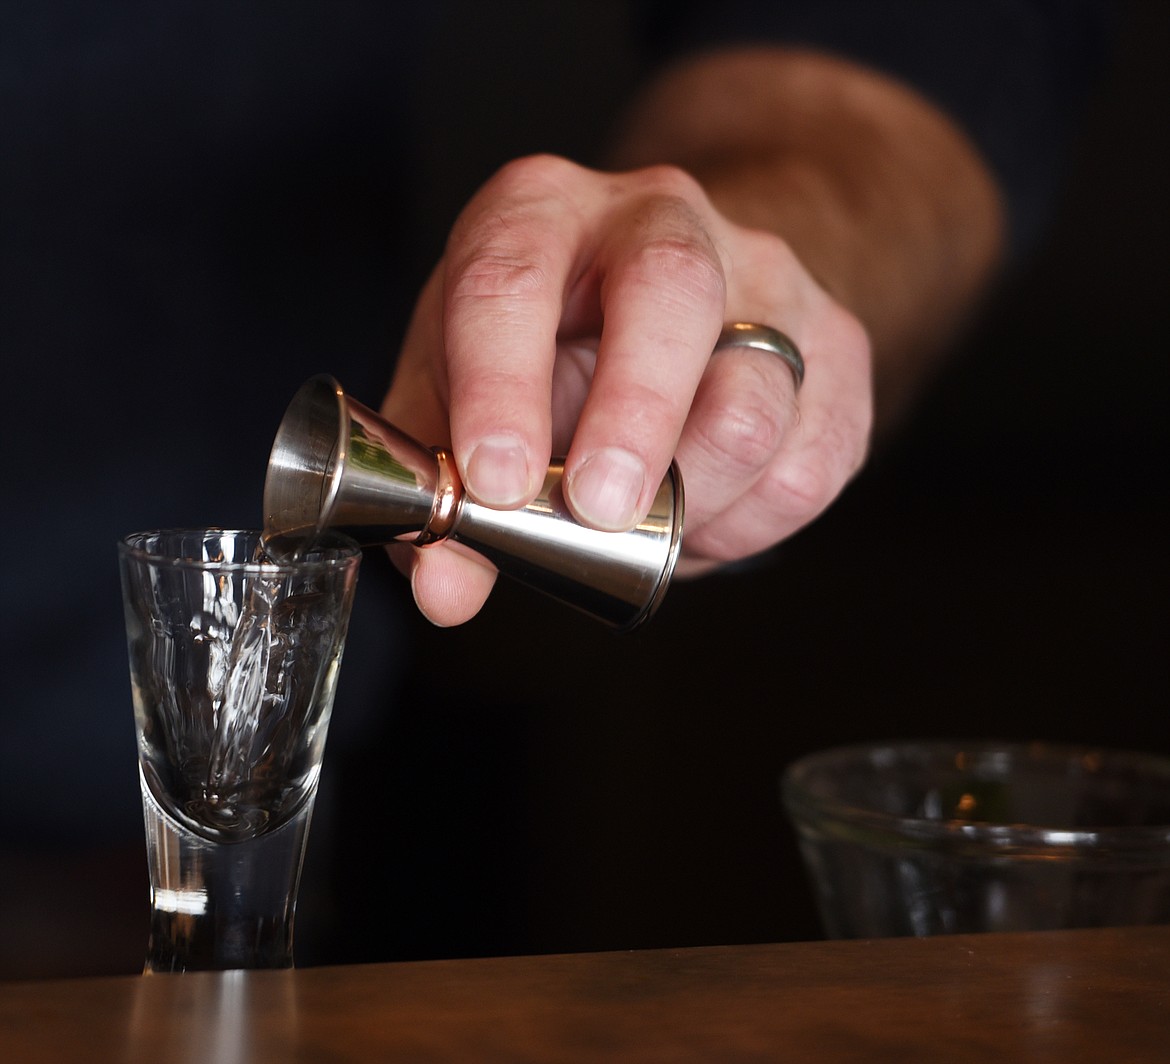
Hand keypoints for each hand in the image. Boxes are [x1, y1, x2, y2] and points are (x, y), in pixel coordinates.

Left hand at [382, 154, 872, 625]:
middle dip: (633, 418)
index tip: (495, 483)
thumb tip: (445, 590)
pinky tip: (703, 513)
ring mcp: (764, 275)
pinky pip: (810, 463)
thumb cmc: (547, 350)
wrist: (677, 306)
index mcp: (539, 212)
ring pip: (755, 399)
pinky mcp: (834, 345)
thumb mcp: (459, 396)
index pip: (513, 277)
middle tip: (599, 510)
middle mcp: (660, 218)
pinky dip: (748, 522)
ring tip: (649, 522)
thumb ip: (441, 489)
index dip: (500, 385)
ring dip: (694, 497)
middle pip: (672, 290)